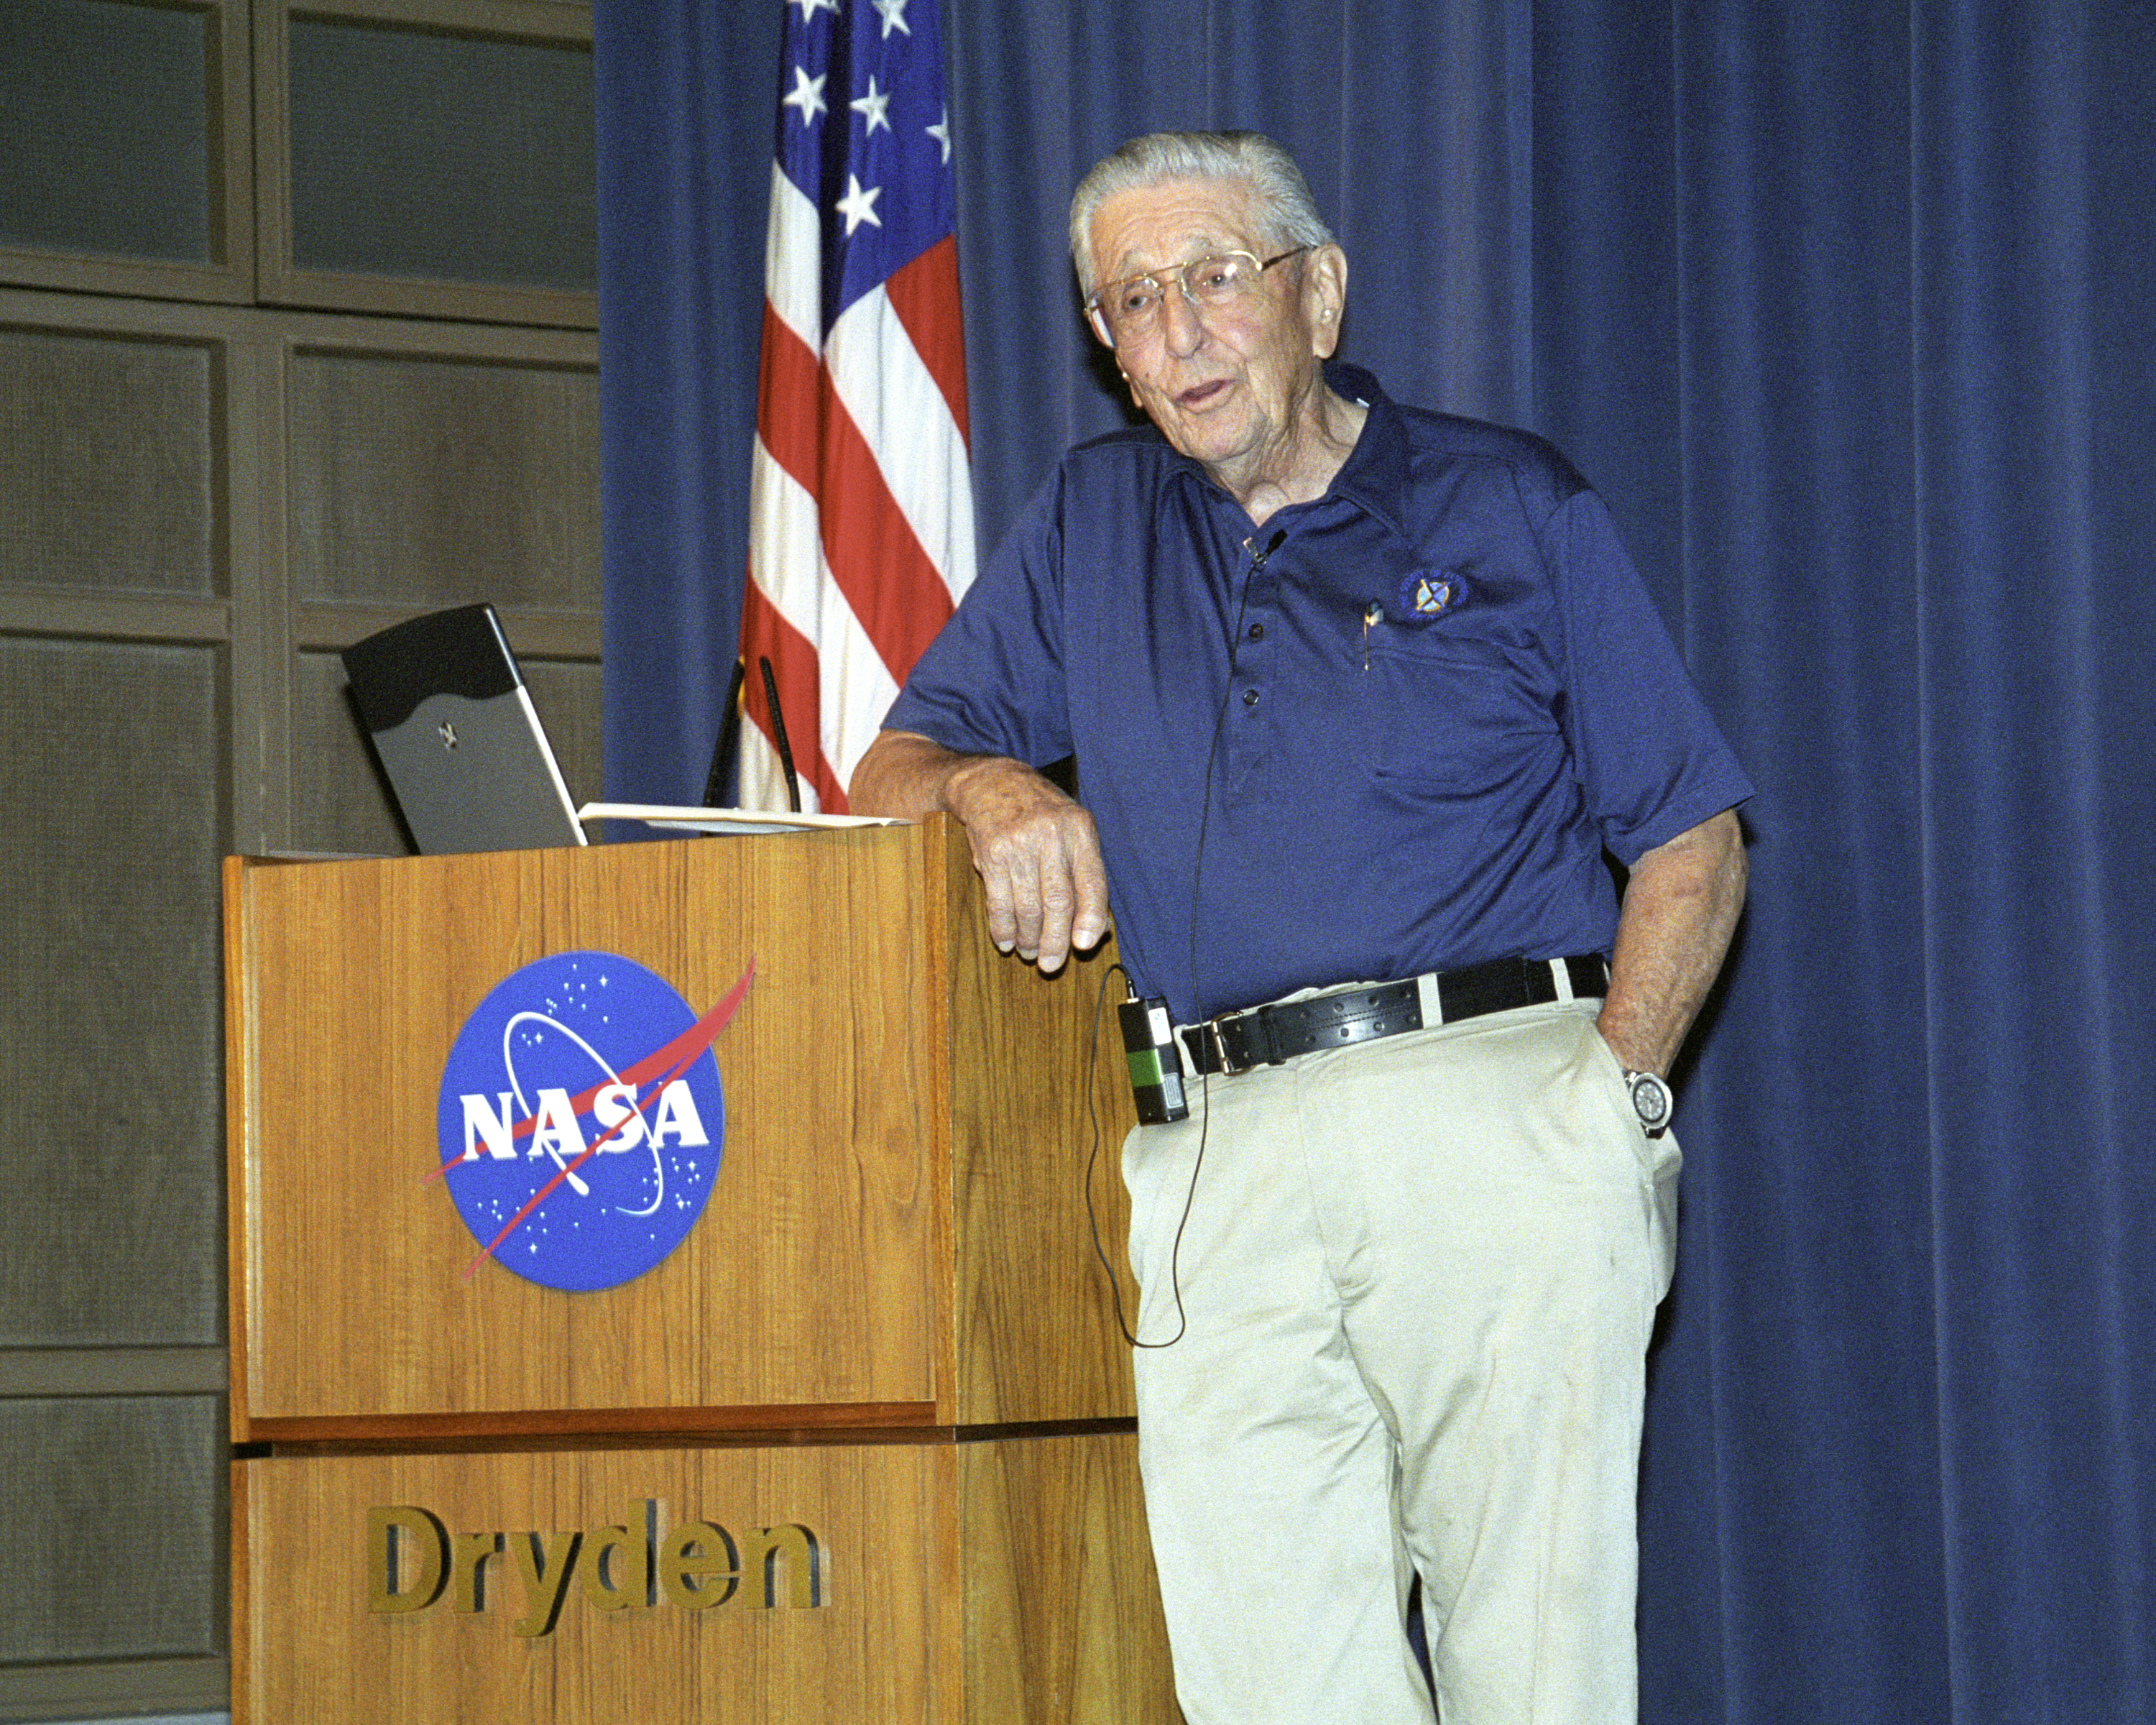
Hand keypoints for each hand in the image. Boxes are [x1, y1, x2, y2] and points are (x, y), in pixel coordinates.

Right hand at [849, 731, 1111, 974]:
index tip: (1084, 945)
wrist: (991, 782)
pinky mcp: (991, 852)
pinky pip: (999, 901)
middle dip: (1054, 940)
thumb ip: (1085, 873)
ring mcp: (1019, 843)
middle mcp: (1051, 834)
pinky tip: (1006, 939)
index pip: (1091, 882)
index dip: (1090, 918)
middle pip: (1058, 901)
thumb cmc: (1040, 813)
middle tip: (1050, 964)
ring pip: (1028, 906)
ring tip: (1029, 952)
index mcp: (1079, 829)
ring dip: (1028, 938)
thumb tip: (1096, 929)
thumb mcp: (1071, 830)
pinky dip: (1003, 927)